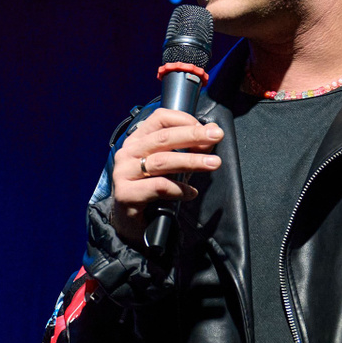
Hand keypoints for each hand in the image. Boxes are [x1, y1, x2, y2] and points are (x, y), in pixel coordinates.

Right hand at [110, 110, 223, 246]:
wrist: (130, 224)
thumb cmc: (151, 191)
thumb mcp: (173, 167)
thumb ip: (191, 149)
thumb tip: (213, 131)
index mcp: (137, 140)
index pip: (159, 118)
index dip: (184, 120)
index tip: (205, 128)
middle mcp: (128, 153)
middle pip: (163, 138)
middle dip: (193, 136)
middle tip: (217, 136)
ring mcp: (124, 173)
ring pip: (162, 161)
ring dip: (191, 160)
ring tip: (213, 163)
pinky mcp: (126, 194)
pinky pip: (158, 186)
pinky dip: (179, 189)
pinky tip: (191, 192)